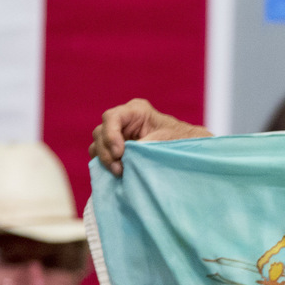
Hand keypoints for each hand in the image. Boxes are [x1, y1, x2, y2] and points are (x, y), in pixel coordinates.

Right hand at [91, 98, 211, 175]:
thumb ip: (149, 144)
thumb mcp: (168, 139)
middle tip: (119, 168)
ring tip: (119, 172)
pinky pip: (101, 155)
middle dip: (106, 151)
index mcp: (136, 111)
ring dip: (105, 160)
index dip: (110, 135)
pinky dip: (105, 164)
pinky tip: (117, 173)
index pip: (112, 117)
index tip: (119, 153)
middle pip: (100, 132)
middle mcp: (123, 120)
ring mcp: (117, 134)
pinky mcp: (115, 148)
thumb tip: (130, 155)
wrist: (187, 148)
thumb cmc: (180, 138)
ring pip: (97, 145)